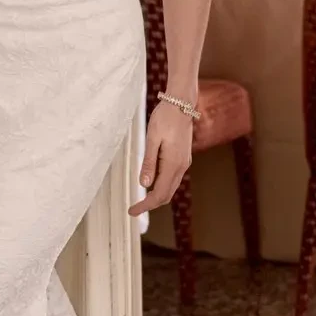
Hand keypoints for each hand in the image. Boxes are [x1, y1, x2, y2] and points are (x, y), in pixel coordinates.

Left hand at [128, 99, 195, 217]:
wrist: (181, 103)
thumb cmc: (165, 118)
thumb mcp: (152, 139)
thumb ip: (148, 162)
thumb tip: (143, 184)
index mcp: (173, 164)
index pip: (159, 193)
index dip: (145, 205)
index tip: (132, 211)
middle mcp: (181, 166)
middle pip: (167, 195)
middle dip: (150, 204)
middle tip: (133, 209)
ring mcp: (184, 162)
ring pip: (170, 188)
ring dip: (156, 196)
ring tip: (140, 200)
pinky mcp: (182, 158)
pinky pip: (173, 179)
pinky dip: (162, 187)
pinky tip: (151, 184)